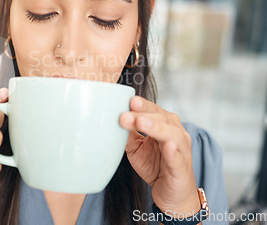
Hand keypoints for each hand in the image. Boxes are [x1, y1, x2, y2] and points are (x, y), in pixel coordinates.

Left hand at [119, 96, 200, 216]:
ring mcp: (181, 150)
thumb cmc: (155, 166)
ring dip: (156, 127)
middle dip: (143, 115)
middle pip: (161, 118)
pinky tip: (167, 146)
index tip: (129, 101)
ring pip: (172, 134)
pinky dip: (173, 152)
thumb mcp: (136, 147)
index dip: (142, 106)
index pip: (153, 110)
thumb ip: (127, 134)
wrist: (172, 193)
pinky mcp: (181, 168)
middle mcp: (176, 133)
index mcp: (165, 125)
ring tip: (141, 122)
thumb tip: (112, 120)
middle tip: (125, 115)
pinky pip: (177, 158)